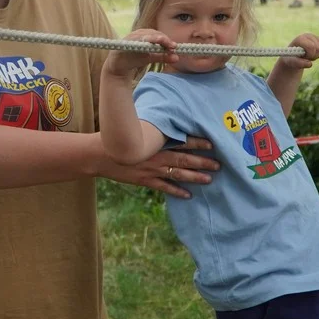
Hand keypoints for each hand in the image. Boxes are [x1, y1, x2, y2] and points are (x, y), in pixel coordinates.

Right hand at [97, 137, 218, 197]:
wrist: (99, 154)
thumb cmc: (118, 138)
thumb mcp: (136, 129)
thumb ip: (153, 129)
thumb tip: (168, 123)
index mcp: (155, 141)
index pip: (180, 142)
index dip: (197, 143)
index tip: (212, 144)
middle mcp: (156, 156)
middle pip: (184, 160)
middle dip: (202, 162)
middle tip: (218, 165)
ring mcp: (151, 170)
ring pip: (177, 175)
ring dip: (195, 178)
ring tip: (210, 180)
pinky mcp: (144, 180)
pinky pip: (164, 187)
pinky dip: (177, 191)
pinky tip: (189, 195)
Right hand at [104, 29, 176, 78]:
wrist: (118, 65)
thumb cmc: (135, 58)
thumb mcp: (150, 58)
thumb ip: (162, 57)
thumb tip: (177, 58)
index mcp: (148, 36)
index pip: (160, 36)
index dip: (167, 40)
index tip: (175, 47)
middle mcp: (140, 33)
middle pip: (154, 34)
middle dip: (163, 39)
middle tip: (171, 46)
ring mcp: (132, 36)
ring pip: (145, 35)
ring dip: (154, 38)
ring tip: (162, 41)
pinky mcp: (125, 41)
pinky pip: (134, 39)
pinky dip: (141, 40)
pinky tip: (147, 42)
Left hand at [277, 33, 318, 70]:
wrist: (293, 57)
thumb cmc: (292, 59)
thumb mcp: (292, 62)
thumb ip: (299, 63)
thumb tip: (310, 64)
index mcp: (300, 39)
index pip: (312, 46)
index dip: (310, 55)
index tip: (304, 57)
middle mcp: (307, 36)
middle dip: (314, 55)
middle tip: (307, 57)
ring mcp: (314, 36)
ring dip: (318, 54)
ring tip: (310, 55)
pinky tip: (315, 52)